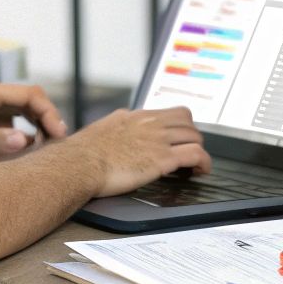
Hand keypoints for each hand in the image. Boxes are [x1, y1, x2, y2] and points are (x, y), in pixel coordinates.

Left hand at [0, 80, 68, 163]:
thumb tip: (25, 141)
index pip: (30, 95)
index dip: (50, 113)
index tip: (60, 135)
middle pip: (29, 103)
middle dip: (44, 123)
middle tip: (54, 148)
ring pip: (18, 118)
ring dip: (27, 135)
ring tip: (30, 156)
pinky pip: (4, 128)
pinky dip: (10, 141)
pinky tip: (4, 159)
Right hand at [68, 107, 210, 196]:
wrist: (78, 164)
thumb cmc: (82, 153)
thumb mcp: (102, 129)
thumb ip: (115, 126)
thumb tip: (116, 127)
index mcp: (134, 116)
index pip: (168, 112)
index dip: (178, 126)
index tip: (179, 138)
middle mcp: (149, 123)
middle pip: (186, 120)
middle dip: (191, 136)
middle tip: (189, 151)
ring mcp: (157, 140)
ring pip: (194, 136)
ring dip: (199, 149)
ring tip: (197, 164)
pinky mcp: (162, 159)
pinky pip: (195, 154)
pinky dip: (204, 162)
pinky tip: (202, 170)